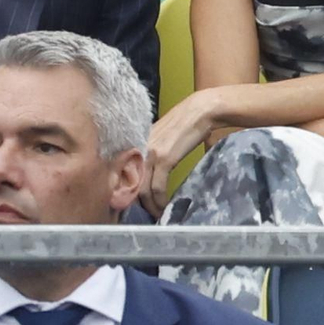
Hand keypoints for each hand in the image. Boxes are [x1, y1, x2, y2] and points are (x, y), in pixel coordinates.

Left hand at [139, 90, 219, 216]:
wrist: (200, 111)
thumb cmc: (184, 123)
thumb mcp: (161, 137)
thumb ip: (150, 152)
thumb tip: (148, 172)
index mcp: (135, 142)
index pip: (123, 172)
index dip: (127, 190)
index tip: (134, 203)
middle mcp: (138, 147)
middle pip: (131, 183)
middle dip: (138, 203)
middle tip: (147, 213)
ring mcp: (150, 153)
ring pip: (142, 189)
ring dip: (150, 206)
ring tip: (157, 213)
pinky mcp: (164, 158)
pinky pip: (157, 187)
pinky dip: (160, 200)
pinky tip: (165, 205)